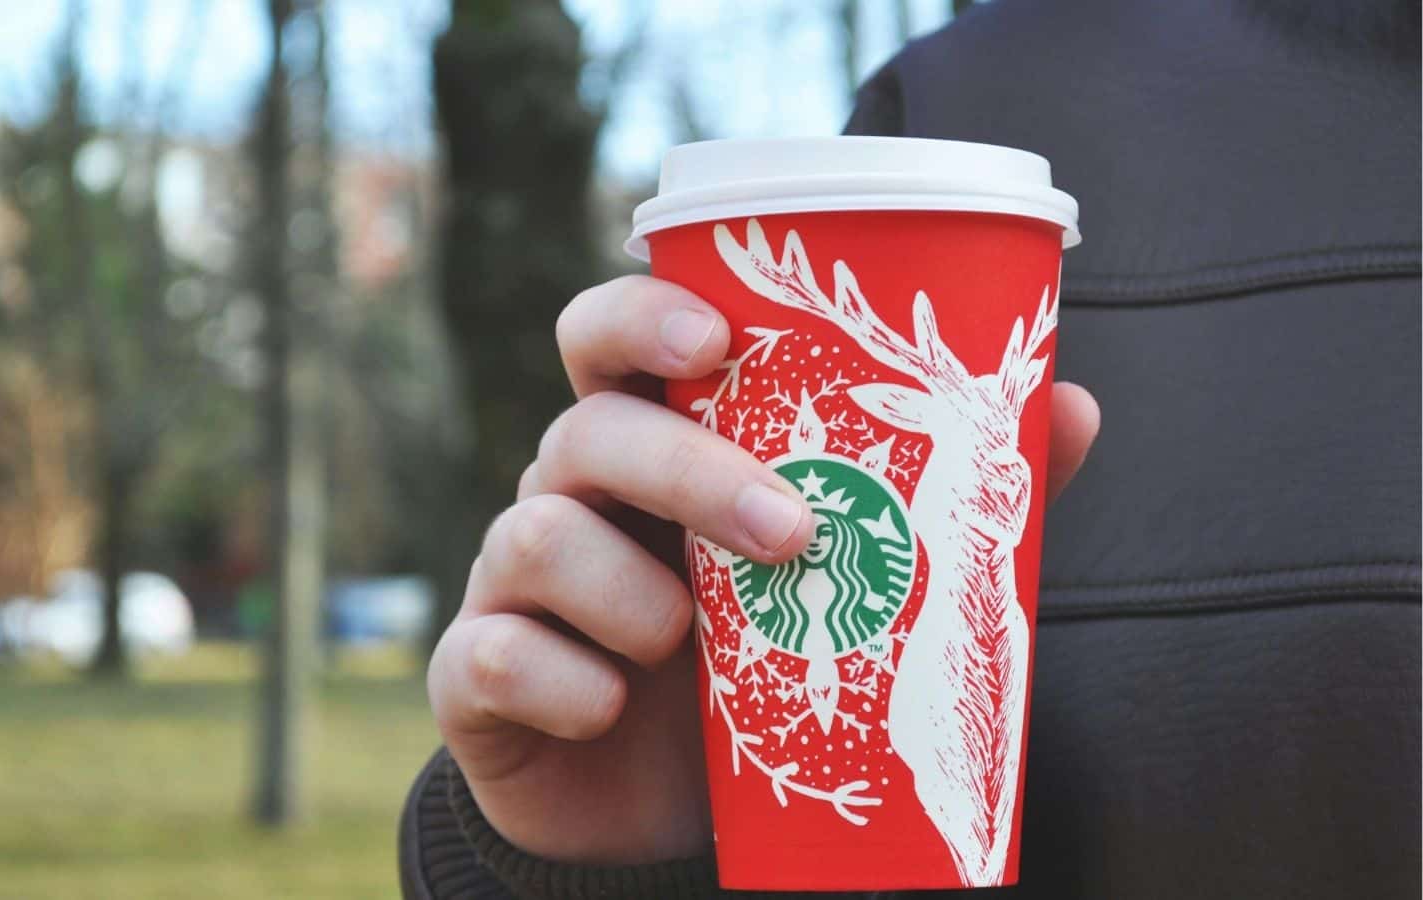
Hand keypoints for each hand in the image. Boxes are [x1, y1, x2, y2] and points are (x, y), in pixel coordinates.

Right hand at [427, 275, 1100, 865]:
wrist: (664, 813)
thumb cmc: (756, 667)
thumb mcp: (848, 583)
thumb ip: (946, 498)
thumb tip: (1071, 408)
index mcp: (652, 454)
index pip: (609, 341)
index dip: (642, 318)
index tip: (715, 340)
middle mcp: (571, 500)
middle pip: (582, 430)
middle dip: (683, 469)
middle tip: (787, 532)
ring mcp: (514, 587)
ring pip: (529, 534)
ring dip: (624, 588)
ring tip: (693, 645)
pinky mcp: (479, 677)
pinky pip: (488, 654)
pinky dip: (560, 680)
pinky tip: (612, 709)